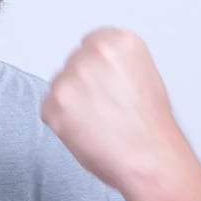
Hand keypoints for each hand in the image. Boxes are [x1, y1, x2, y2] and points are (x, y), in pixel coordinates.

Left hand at [39, 27, 195, 200]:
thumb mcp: (144, 76)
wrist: (150, 160)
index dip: (98, 70)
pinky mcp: (54, 105)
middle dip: (83, 86)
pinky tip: (88, 132)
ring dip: (72, 105)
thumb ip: (115, 64)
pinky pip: (49, 110)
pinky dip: (62, 124)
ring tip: (100, 122)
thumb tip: (96, 68)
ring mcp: (70, 79)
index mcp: (119, 41)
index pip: (91, 44)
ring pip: (60, 87)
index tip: (107, 84)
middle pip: (73, 64)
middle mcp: (92, 54)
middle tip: (106, 108)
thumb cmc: (151, 128)